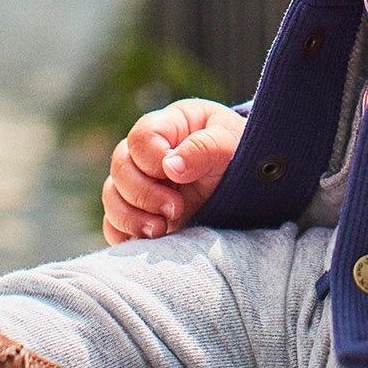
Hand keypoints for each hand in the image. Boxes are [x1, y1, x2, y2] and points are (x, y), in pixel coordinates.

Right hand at [101, 98, 245, 245]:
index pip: (141, 137)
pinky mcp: (142, 214)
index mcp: (169, 126)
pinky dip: (124, 233)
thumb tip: (170, 167)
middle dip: (143, 192)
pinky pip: (113, 224)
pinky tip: (148, 241)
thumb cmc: (243, 155)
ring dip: (130, 216)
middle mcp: (148, 154)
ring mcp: (142, 184)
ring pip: (112, 196)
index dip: (152, 158)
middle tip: (175, 209)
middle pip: (120, 166)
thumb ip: (203, 149)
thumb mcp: (230, 143)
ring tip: (160, 230)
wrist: (256, 189)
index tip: (178, 176)